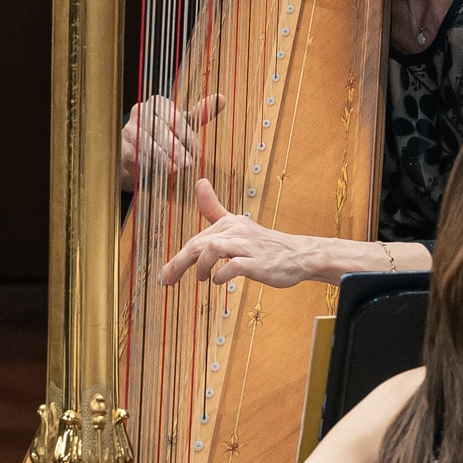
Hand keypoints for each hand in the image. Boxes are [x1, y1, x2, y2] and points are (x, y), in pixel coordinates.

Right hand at [119, 93, 223, 188]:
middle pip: (161, 129)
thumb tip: (222, 98)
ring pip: (147, 142)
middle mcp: (141, 112)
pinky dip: (149, 164)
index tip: (198, 153)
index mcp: (158, 103)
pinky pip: (135, 155)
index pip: (175, 118)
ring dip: (163, 157)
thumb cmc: (163, 136)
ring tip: (176, 169)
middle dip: (177, 148)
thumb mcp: (182, 125)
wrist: (136, 156)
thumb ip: (200, 114)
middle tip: (189, 163)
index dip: (188, 137)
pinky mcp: (122, 149)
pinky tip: (160, 172)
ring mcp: (129, 130)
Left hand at [156, 178, 324, 289]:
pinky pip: (234, 266)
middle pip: (199, 244)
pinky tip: (219, 281)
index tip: (164, 275)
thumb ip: (214, 207)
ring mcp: (248, 247)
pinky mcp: (258, 263)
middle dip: (179, 263)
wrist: (298, 254)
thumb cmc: (264, 243)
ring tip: (202, 278)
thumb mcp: (236, 223)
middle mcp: (236, 231)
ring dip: (201, 266)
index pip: (195, 239)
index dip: (177, 258)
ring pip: (213, 248)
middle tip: (168, 280)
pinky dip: (222, 274)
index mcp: (228, 223)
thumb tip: (199, 182)